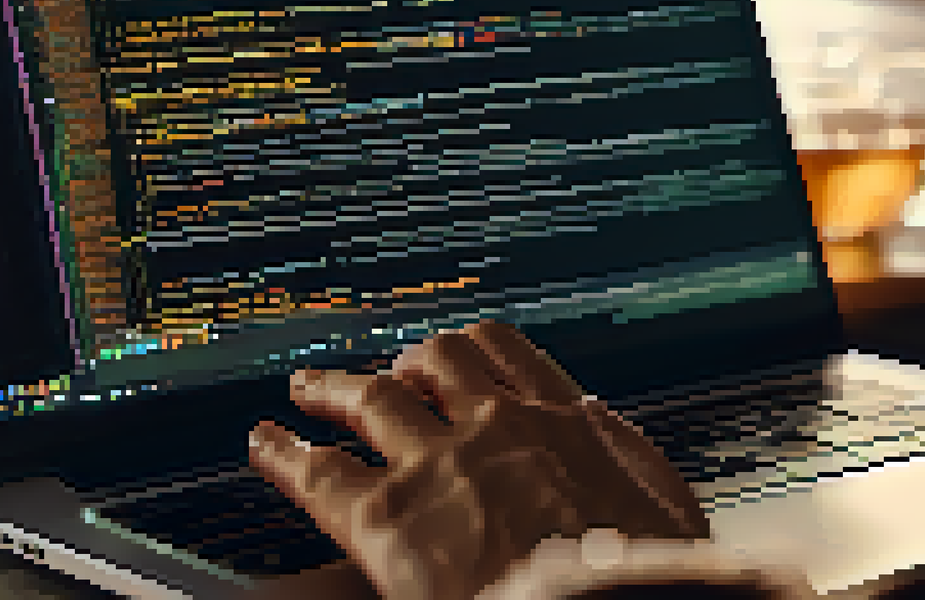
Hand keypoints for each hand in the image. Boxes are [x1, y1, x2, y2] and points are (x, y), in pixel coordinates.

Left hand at [248, 321, 707, 599]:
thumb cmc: (642, 574)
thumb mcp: (663, 502)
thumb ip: (622, 450)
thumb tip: (590, 415)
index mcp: (563, 422)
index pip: (504, 354)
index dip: (468, 349)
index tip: (450, 357)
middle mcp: (495, 426)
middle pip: (434, 361)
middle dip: (404, 361)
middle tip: (386, 371)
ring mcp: (437, 467)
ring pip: (369, 400)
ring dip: (333, 389)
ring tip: (307, 388)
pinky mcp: (386, 521)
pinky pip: (318, 473)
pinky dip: (283, 453)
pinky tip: (262, 444)